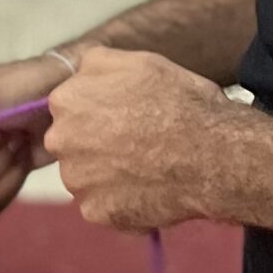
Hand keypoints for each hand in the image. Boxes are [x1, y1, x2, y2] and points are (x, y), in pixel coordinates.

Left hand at [44, 49, 234, 230]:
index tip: (127, 118)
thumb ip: (97, 65)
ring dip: (109, 175)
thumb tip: (83, 73)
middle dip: (98, 145)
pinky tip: (149, 191)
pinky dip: (123, 203)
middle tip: (137, 145)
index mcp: (67, 100)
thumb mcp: (138, 61)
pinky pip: (104, 207)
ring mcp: (75, 180)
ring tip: (147, 169)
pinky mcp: (95, 212)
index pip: (72, 108)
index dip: (101, 113)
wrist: (212, 154)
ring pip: (86, 177)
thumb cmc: (180, 102)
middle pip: (73, 143)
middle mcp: (60, 141)